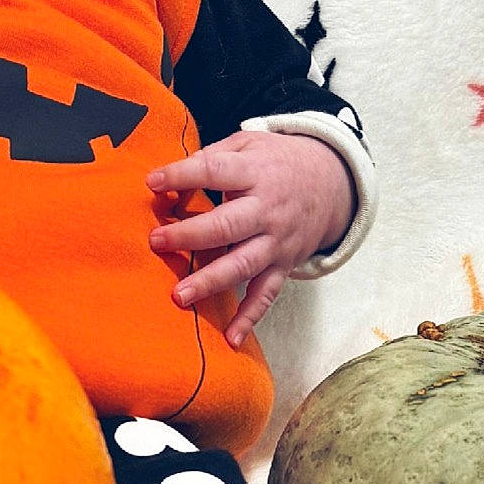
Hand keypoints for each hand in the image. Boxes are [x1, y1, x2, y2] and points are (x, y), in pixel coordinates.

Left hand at [145, 131, 354, 347]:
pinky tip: (231, 339)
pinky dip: (250, 318)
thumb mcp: (249, 144)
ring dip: (211, 281)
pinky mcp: (283, 265)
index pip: (215, 170)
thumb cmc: (275, 162)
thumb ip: (211, 156)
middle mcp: (267, 210)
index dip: (182, 175)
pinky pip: (266, 295)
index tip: (151, 182)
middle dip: (190, 235)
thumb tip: (166, 175)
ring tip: (179, 295)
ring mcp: (276, 241)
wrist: (332, 182)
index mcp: (255, 173)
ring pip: (243, 264)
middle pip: (227, 224)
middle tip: (157, 242)